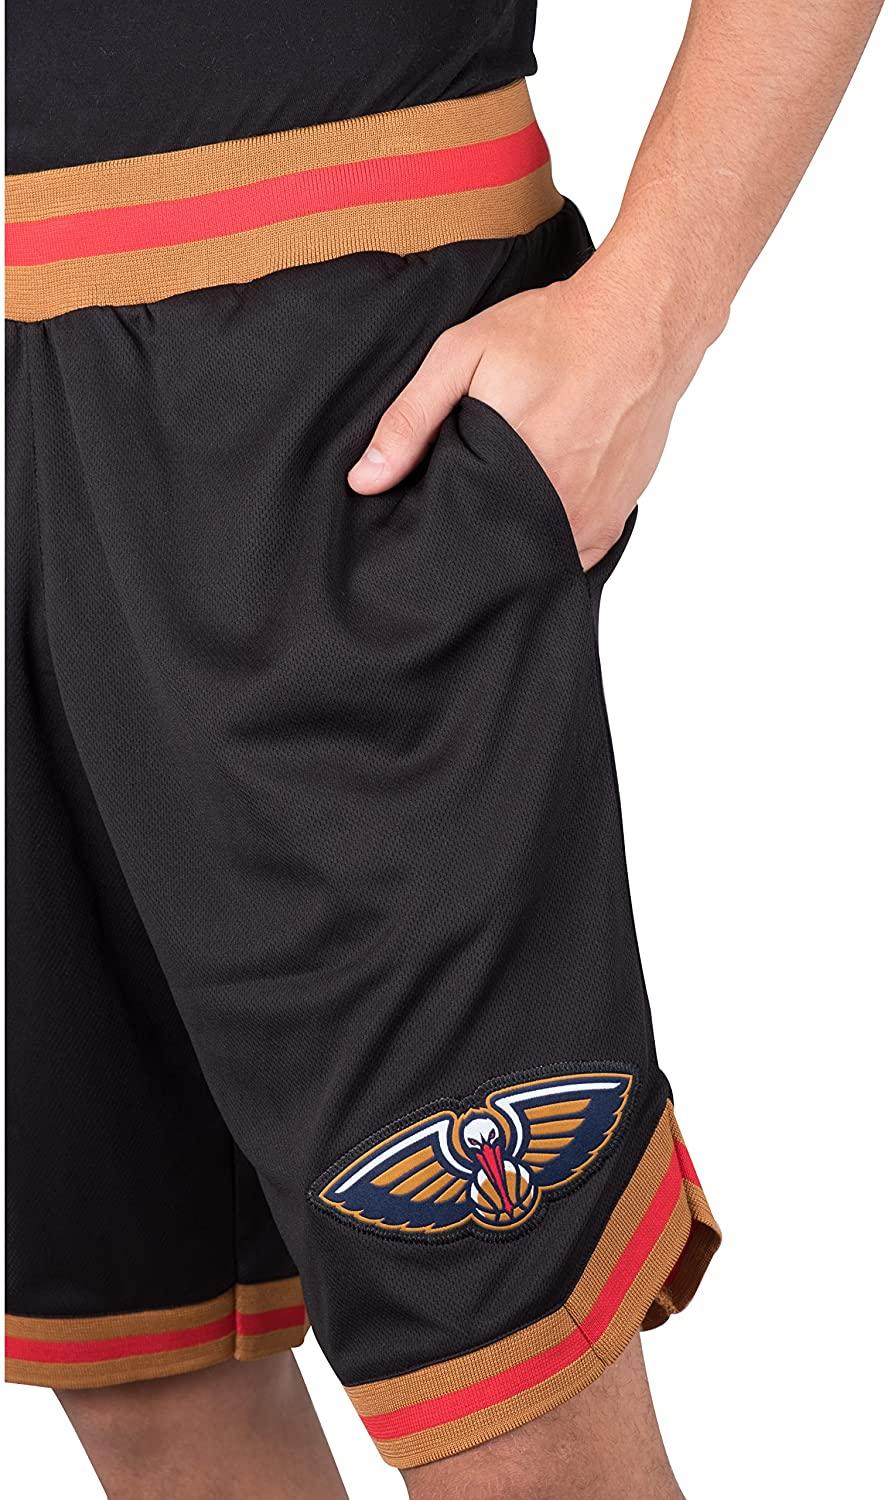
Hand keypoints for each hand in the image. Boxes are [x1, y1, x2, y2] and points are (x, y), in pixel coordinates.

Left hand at [348, 234, 715, 570]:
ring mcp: (589, 522)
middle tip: (463, 501)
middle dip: (471, 540)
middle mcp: (555, 511)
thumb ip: (411, 419)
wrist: (641, 323)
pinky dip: (548, 539)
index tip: (422, 516)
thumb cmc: (554, 332)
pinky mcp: (614, 521)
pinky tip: (536, 506)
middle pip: (494, 556)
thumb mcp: (463, 355)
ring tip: (499, 501)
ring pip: (533, 559)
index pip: (454, 539)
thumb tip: (366, 479)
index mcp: (510, 477)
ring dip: (512, 542)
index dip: (435, 530)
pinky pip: (570, 554)